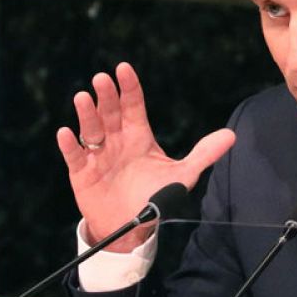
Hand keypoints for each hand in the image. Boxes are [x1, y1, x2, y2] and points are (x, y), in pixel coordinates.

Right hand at [57, 62, 234, 250]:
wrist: (132, 227)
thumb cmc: (155, 196)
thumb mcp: (182, 175)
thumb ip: (204, 154)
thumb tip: (231, 136)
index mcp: (139, 135)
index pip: (133, 105)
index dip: (129, 87)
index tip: (124, 69)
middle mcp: (116, 139)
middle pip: (110, 112)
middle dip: (106, 95)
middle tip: (102, 79)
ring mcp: (98, 154)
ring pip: (90, 128)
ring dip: (86, 113)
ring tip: (83, 97)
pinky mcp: (83, 172)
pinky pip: (75, 155)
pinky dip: (69, 145)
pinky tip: (66, 133)